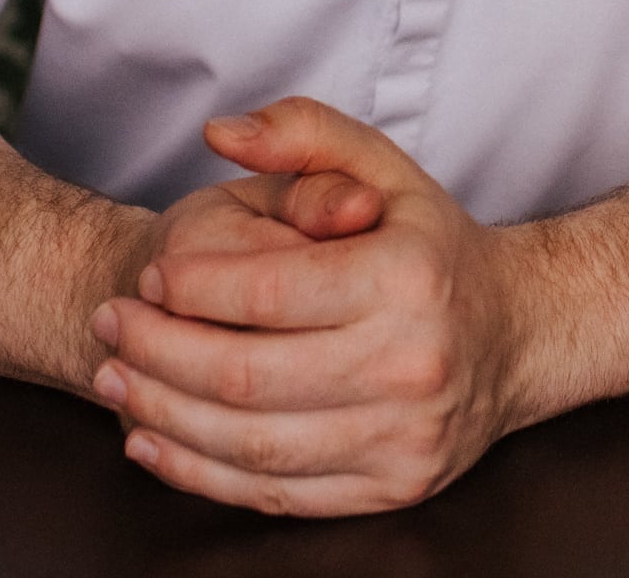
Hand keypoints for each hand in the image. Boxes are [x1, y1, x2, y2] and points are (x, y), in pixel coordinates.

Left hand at [87, 97, 530, 514]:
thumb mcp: (384, 169)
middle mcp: (411, 362)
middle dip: (155, 352)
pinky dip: (198, 473)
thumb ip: (304, 133)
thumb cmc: (436, 249)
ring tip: (118, 380)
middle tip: (110, 327)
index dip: (188, 290)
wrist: (518, 335)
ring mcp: (404, 436)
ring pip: (249, 443)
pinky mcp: (392, 488)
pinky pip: (274, 494)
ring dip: (161, 415)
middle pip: (244, 377)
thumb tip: (220, 133)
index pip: (266, 292)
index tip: (147, 279)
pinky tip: (155, 442)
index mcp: (408, 278)